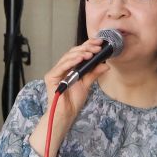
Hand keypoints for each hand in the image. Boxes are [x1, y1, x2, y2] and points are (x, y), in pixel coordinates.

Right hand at [31, 38, 112, 156]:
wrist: (66, 113)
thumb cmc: (73, 100)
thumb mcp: (87, 84)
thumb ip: (94, 73)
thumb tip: (105, 65)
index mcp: (70, 67)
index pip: (79, 53)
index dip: (88, 46)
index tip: (99, 43)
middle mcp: (62, 67)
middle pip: (73, 53)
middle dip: (86, 48)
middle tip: (97, 46)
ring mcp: (55, 71)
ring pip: (67, 57)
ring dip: (80, 53)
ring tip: (91, 53)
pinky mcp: (51, 77)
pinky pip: (61, 66)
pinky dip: (71, 61)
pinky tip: (80, 59)